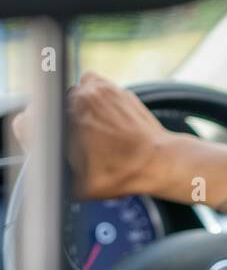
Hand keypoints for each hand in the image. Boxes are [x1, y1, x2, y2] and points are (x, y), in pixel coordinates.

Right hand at [13, 71, 173, 199]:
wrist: (156, 160)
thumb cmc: (120, 175)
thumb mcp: (75, 187)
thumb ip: (51, 173)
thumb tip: (42, 166)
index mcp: (60, 127)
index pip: (26, 123)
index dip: (34, 136)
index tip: (48, 144)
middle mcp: (73, 104)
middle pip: (47, 108)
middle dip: (55, 122)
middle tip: (73, 139)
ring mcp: (93, 92)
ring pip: (67, 94)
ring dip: (73, 108)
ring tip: (89, 127)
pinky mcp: (111, 87)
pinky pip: (88, 83)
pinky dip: (90, 93)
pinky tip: (99, 111)